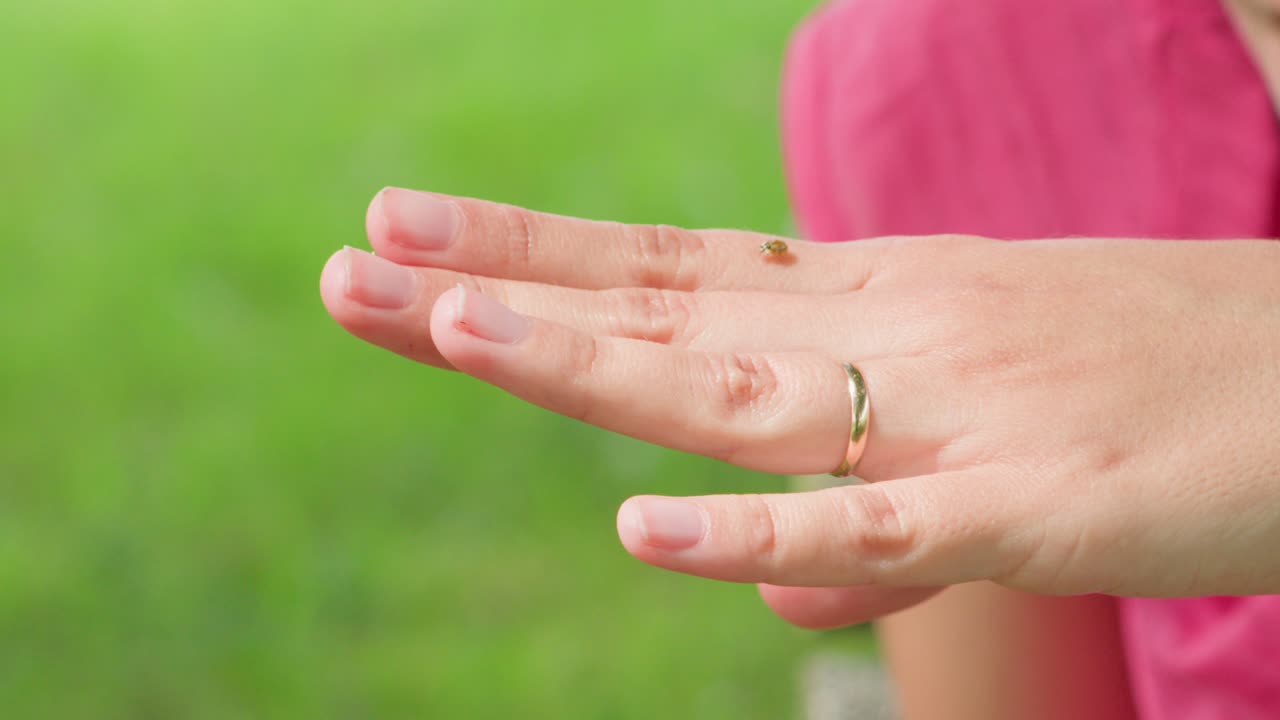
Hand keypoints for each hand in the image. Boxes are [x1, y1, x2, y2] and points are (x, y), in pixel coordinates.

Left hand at [321, 187, 1279, 626]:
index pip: (670, 271)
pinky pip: (882, 534)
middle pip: (666, 313)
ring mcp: (958, 418)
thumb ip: (849, 506)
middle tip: (354, 268)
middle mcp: (894, 337)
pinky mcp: (1041, 510)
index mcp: (879, 304)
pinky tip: (649, 534)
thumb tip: (741, 587)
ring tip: (450, 330)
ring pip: (741, 393)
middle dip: (505, 294)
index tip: (412, 236)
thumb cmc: (1155, 391)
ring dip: (592, 365)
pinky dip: (768, 539)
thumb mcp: (982, 430)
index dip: (536, 256)